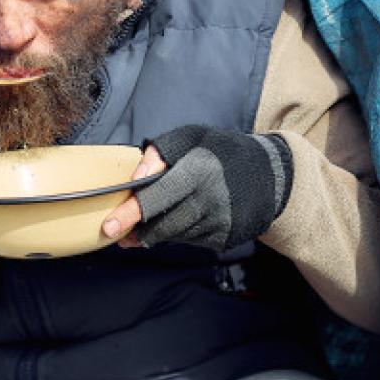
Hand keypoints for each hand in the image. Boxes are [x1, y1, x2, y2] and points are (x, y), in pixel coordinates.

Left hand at [102, 125, 293, 251]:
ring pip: (172, 237)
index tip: (108, 228)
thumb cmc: (221, 152)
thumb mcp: (192, 138)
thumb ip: (159, 152)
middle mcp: (209, 201)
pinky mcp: (222, 239)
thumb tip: (135, 178)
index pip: (156, 199)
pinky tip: (179, 220)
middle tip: (118, 232)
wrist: (271, 176)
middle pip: (160, 226)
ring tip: (143, 226)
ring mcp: (218, 223)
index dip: (129, 215)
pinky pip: (188, 241)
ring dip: (154, 233)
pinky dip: (176, 234)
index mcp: (198, 171)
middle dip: (136, 231)